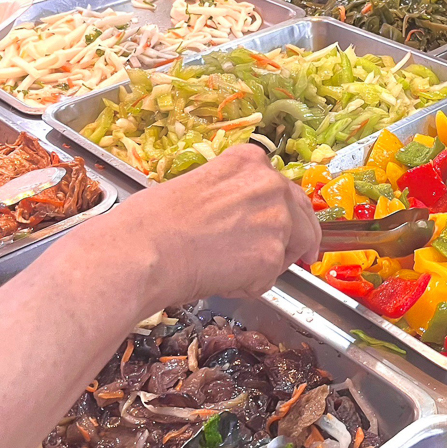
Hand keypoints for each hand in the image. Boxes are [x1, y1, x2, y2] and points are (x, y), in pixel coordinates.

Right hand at [117, 144, 320, 302]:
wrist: (144, 249)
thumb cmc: (153, 222)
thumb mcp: (198, 186)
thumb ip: (232, 196)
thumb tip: (242, 219)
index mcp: (250, 161)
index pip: (283, 188)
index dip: (285, 212)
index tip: (287, 226)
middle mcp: (270, 184)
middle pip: (302, 216)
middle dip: (298, 239)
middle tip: (297, 258)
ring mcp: (275, 219)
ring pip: (291, 249)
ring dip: (268, 264)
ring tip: (230, 270)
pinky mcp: (272, 255)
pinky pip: (269, 279)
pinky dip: (248, 286)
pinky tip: (220, 279)